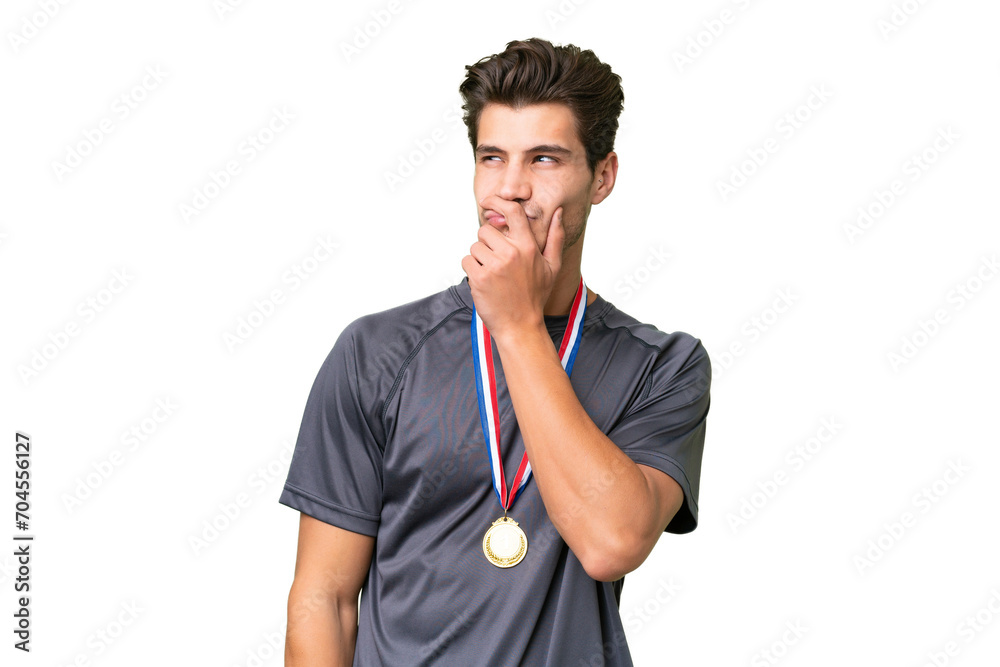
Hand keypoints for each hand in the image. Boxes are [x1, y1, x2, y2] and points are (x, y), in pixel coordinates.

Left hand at [460, 195, 564, 340]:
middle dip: (487, 243)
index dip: (497, 201)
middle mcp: (512, 253)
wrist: (520, 326)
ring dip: (479, 258)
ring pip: (474, 246)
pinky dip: (471, 270)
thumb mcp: (551, 267)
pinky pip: (467, 260)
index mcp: (529, 247)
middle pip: (485, 230)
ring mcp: (495, 265)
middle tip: (496, 262)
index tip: (488, 202)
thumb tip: (558, 212)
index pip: (513, 212)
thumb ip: (555, 237)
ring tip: (493, 275)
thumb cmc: (535, 296)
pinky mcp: (480, 277)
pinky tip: (484, 282)